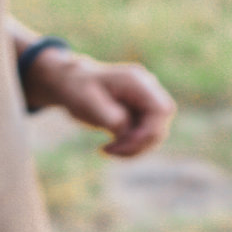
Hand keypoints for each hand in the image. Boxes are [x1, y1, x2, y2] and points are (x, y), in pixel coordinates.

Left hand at [25, 48, 175, 156]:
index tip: (123, 142)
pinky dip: (130, 147)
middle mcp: (146, 89)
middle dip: (140, 144)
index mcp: (136, 82)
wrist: (70, 83)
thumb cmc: (76, 89)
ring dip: (134, 148)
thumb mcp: (86, 102)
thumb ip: (108, 115)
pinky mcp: (139, 114)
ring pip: (154, 134)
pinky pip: (144, 136)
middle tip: (112, 149)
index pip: (162, 110)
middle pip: (161, 124)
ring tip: (109, 149)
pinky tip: (111, 147)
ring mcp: (144, 102)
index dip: (149, 132)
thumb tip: (125, 129)